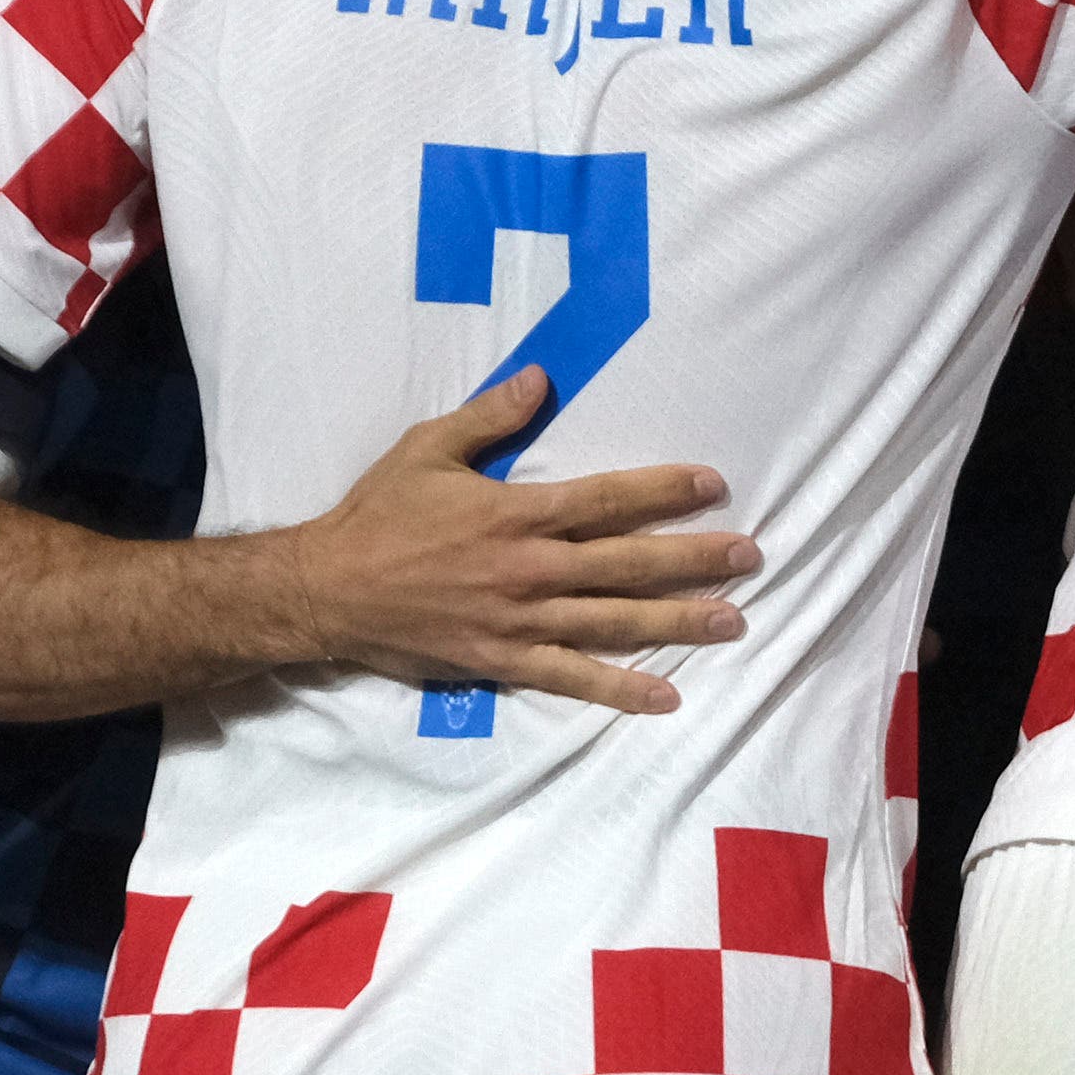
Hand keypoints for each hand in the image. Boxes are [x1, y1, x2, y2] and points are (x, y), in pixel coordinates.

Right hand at [275, 368, 757, 714]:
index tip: (713, 484)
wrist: (323, 592)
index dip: (665, 490)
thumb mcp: (428, 448)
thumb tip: (542, 378)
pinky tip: (666, 696)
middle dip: (695, 560)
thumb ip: (491, 415)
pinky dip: (620, 689)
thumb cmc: (377, 516)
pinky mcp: (502, 660)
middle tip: (751, 557)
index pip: (608, 499)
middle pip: (628, 563)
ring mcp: (519, 620)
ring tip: (734, 621)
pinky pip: (571, 677)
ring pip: (614, 622)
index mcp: (516, 514)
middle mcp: (528, 569)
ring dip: (677, 622)